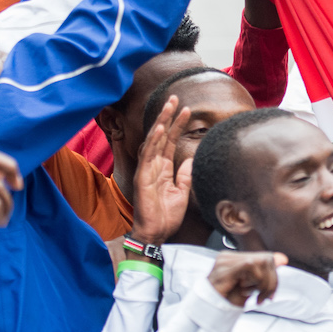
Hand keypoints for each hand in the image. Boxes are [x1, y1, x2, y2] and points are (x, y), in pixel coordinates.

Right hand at [129, 96, 192, 246]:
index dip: (177, 124)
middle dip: (168, 116)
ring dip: (161, 122)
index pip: (171, 141)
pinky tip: (160, 129)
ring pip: (154, 141)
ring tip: (169, 106)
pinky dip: (154, 141)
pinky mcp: (143, 177)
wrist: (156, 234)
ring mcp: (147, 170)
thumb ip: (185, 175)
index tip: (186, 109)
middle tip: (174, 97)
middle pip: (162, 136)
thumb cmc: (166, 216)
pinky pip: (147, 156)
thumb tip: (190, 160)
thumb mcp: (182, 193)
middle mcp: (154, 165)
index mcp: (163, 168)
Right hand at [208, 250, 286, 306]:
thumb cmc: (225, 300)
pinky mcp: (225, 266)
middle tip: (264, 299)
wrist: (207, 309)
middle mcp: (230, 256)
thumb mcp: (250, 288)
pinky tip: (245, 292)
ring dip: (263, 284)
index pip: (265, 259)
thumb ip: (265, 274)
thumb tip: (283, 259)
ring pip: (261, 262)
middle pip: (266, 259)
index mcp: (235, 259)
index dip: (273, 277)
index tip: (270, 296)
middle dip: (271, 282)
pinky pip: (250, 265)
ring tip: (254, 297)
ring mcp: (226, 259)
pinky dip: (254, 280)